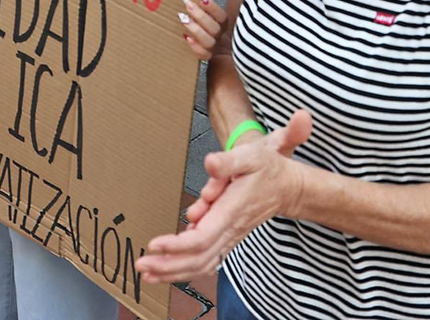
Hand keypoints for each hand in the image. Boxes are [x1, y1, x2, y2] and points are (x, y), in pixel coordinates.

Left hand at [137, 110, 312, 282]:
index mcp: (231, 211)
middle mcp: (229, 230)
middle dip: (168, 265)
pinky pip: (205, 259)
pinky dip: (184, 267)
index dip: (177, 246)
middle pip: (197, 258)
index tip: (155, 244)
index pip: (202, 238)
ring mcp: (228, 237)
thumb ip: (228, 161)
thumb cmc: (268, 170)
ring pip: (200, 263)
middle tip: (142, 265)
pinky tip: (166, 268)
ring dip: (173, 272)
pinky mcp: (226, 238)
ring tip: (148, 272)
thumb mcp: (251, 156)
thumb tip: (210, 163)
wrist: (288, 187)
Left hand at [178, 0, 226, 59]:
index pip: (221, 15)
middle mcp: (221, 35)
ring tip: (183, 18)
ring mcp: (215, 46)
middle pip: (214, 27)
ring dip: (196, 29)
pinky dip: (195, 47)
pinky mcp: (208, 56)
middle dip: (200, 15)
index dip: (212, 7)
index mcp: (224, 23)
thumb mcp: (209, 9)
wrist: (219, 49)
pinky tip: (186, 37)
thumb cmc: (210, 23)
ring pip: (209, 41)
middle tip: (187, 4)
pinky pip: (204, 55)